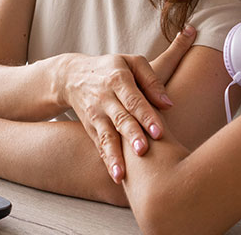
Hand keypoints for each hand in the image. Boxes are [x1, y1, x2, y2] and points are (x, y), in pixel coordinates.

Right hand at [62, 26, 196, 182]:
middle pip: (120, 118)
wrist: (72, 76)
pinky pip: (99, 146)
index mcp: (117, 79)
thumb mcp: (132, 62)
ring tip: (122, 174)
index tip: (159, 131)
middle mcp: (104, 98)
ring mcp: (95, 115)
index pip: (133, 99)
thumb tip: (168, 104)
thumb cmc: (112, 68)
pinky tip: (116, 177)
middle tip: (143, 151)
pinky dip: (107, 161)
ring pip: (106, 136)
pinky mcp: (91, 128)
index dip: (146, 115)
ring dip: (114, 155)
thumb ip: (151, 80)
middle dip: (131, 135)